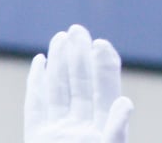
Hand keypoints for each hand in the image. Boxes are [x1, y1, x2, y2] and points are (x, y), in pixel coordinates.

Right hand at [24, 25, 133, 142]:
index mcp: (103, 128)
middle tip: (76, 29)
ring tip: (60, 37)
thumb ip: (116, 130)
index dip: (104, 65)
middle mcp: (81, 126)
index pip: (106, 90)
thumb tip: (125, 102)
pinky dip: (36, 84)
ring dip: (59, 63)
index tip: (100, 43)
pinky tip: (40, 61)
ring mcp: (58, 131)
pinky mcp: (37, 137)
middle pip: (81, 84)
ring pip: (58, 90)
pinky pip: (35, 106)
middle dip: (79, 56)